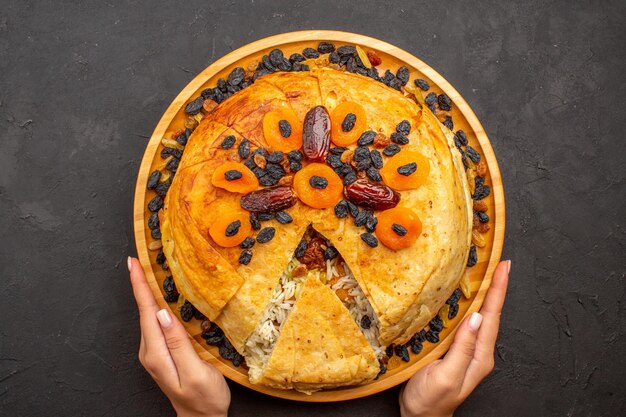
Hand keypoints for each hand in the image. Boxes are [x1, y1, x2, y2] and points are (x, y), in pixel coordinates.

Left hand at [128, 257, 230, 416]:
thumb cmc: (203, 399)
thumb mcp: (194, 371)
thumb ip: (178, 343)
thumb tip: (163, 313)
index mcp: (156, 353)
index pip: (146, 311)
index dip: (140, 286)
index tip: (133, 264)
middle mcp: (150, 350)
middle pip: (143, 310)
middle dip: (140, 283)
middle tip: (139, 259)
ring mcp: (155, 352)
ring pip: (149, 315)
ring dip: (147, 292)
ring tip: (146, 271)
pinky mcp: (162, 353)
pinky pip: (156, 322)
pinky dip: (155, 304)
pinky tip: (159, 297)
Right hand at [399, 260, 509, 416]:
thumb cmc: (430, 402)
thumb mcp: (445, 376)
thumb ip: (463, 349)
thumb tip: (475, 317)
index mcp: (480, 357)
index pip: (492, 317)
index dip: (497, 290)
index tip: (503, 268)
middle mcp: (478, 352)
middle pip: (490, 313)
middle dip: (496, 287)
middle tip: (500, 263)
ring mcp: (468, 351)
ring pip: (480, 316)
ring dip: (485, 294)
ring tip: (488, 273)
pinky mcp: (456, 350)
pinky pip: (467, 323)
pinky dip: (470, 305)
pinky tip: (466, 298)